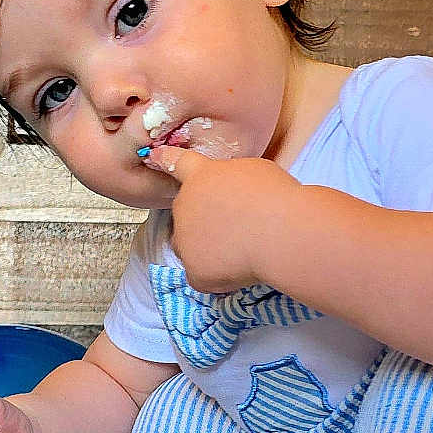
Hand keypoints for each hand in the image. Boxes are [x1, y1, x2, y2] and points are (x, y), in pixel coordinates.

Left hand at [142, 146, 300, 292]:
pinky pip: (202, 275)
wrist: (279, 232)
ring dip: (206, 247)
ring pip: (190, 246)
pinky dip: (218, 275)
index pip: (178, 163)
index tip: (154, 156)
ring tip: (240, 248)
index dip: (167, 159)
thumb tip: (231, 193)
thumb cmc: (276, 196)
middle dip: (205, 218)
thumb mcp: (253, 171)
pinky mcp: (194, 271)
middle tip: (237, 224)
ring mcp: (185, 240)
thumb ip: (231, 180)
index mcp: (200, 177)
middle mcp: (184, 205)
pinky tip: (240, 268)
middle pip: (186, 213)